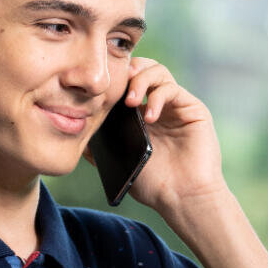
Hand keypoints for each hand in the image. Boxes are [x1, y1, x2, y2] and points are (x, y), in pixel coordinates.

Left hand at [107, 56, 225, 216]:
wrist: (183, 199)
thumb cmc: (153, 185)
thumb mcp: (118, 162)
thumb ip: (100, 144)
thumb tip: (75, 128)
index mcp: (139, 114)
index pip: (125, 82)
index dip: (113, 79)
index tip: (98, 89)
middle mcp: (158, 105)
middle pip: (141, 68)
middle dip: (126, 71)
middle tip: (115, 88)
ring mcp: (176, 105)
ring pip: (157, 71)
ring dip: (140, 81)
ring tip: (131, 101)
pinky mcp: (192, 109)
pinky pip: (172, 89)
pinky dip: (158, 97)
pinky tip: (150, 117)